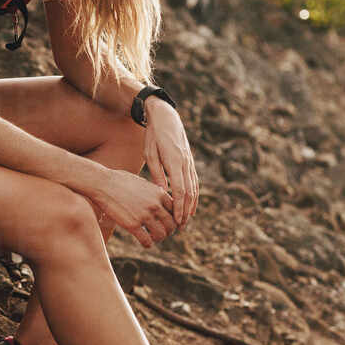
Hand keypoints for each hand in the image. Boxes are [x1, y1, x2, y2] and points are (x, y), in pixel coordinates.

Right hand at [87, 167, 177, 248]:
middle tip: (163, 233)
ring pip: (161, 234)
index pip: (176, 210)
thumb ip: (153, 192)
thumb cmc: (120, 181)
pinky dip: (148, 244)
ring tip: (154, 238)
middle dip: (169, 230)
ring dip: (159, 238)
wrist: (102, 183)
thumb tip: (160, 198)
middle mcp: (155, 205)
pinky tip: (145, 243)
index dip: (174, 218)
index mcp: (159, 193)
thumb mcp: (142, 182)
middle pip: (172, 224)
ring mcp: (144, 215)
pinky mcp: (132, 225)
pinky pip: (147, 240)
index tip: (170, 222)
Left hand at [141, 98, 198, 227]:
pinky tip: (190, 204)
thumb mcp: (150, 154)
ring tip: (186, 219)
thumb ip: (156, 174)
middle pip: (189, 193)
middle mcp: (185, 163)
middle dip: (186, 211)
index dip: (179, 208)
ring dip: (191, 205)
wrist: (166, 117)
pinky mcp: (189, 161)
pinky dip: (194, 195)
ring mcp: (189, 162)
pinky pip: (194, 181)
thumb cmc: (153, 136)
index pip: (179, 190)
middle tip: (181, 227)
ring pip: (194, 188)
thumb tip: (161, 194)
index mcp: (174, 162)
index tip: (177, 221)